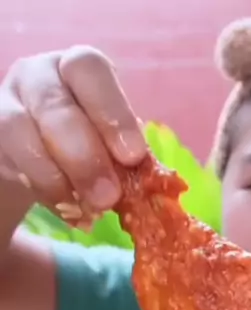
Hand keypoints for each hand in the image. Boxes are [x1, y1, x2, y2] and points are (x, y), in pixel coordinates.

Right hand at [0, 46, 146, 218]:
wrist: (41, 160)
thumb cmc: (90, 144)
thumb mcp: (113, 145)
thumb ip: (126, 157)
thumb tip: (149, 185)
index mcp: (79, 69)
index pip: (90, 70)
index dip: (113, 113)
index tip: (133, 156)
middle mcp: (39, 75)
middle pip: (54, 106)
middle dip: (84, 157)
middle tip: (108, 197)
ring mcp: (8, 102)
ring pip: (19, 130)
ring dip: (56, 177)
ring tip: (87, 210)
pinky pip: (10, 158)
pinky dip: (42, 189)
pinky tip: (67, 211)